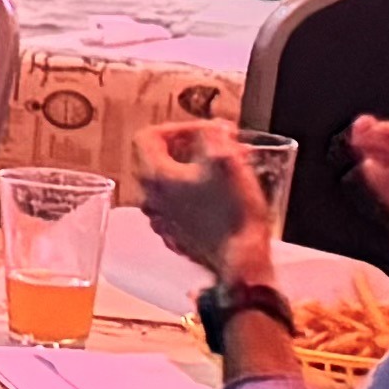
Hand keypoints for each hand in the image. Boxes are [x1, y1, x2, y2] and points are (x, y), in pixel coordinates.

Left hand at [133, 117, 281, 282]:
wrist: (241, 261)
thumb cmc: (232, 211)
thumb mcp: (226, 161)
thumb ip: (212, 134)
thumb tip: (211, 128)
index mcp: (154, 177)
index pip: (147, 137)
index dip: (177, 127)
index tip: (205, 130)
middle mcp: (149, 199)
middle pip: (157, 159)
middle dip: (187, 147)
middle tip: (217, 146)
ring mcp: (160, 220)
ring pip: (168, 184)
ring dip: (191, 170)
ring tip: (221, 170)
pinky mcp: (175, 236)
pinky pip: (177, 206)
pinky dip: (193, 194)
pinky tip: (217, 196)